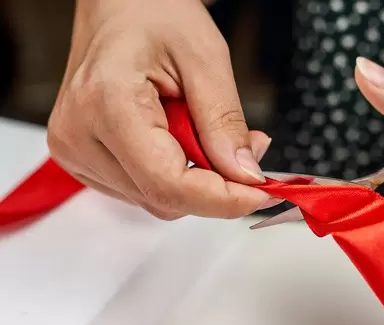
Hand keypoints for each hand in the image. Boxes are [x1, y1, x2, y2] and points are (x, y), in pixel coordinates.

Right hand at [48, 0, 276, 219]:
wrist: (119, 6)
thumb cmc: (153, 14)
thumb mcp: (205, 58)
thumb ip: (225, 122)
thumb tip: (245, 176)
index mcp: (106, 103)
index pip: (168, 184)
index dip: (221, 199)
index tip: (261, 194)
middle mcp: (78, 136)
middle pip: (163, 198)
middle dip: (215, 187)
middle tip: (246, 152)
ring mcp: (75, 151)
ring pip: (156, 200)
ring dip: (197, 180)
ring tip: (206, 132)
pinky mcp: (84, 159)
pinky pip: (143, 190)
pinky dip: (177, 176)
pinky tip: (183, 141)